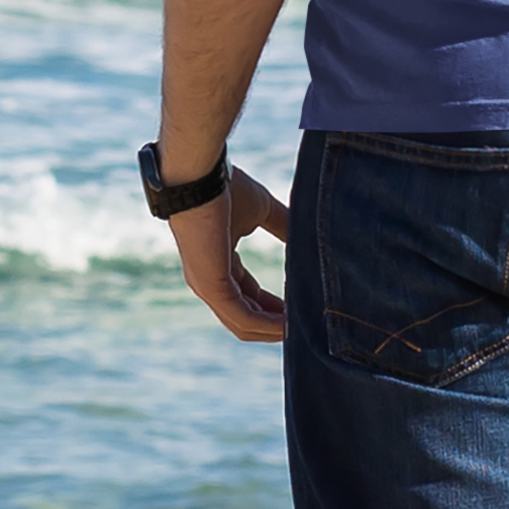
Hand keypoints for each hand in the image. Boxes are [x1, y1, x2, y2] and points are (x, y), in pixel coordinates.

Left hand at [167, 164, 288, 341]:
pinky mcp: (211, 287)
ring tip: (300, 331)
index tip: (298, 308)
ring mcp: (208, 286)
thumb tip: (305, 234)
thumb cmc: (225, 188)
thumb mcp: (262, 210)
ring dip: (272, 330)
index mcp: (218, 262)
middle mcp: (209, 280)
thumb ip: (282, 225)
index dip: (272, 306)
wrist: (202, 177)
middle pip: (245, 314)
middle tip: (303, 327)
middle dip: (273, 324)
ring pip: (243, 323)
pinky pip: (242, 317)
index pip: (247, 295)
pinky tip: (287, 325)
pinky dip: (265, 325)